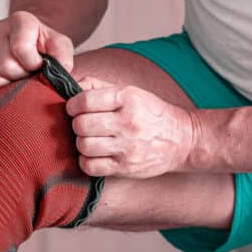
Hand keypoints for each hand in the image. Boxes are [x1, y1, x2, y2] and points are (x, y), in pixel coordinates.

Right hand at [0, 11, 73, 93]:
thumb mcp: (60, 47)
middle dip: (21, 77)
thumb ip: (63, 56)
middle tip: (29, 74)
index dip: (33, 64)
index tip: (39, 65)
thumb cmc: (45, 48)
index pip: (20, 48)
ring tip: (18, 78)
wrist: (29, 48)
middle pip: (6, 67)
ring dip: (10, 86)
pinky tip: (7, 83)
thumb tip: (60, 69)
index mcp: (21, 20)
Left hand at [66, 77, 194, 178]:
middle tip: (83, 125)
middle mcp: (127, 122)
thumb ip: (98, 87)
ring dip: (81, 143)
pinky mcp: (125, 167)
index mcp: (127, 98)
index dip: (72, 105)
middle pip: (81, 125)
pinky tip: (94, 155)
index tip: (74, 108)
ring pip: (83, 146)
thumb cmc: (151, 114)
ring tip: (90, 140)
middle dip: (77, 124)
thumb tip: (69, 84)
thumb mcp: (131, 92)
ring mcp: (127, 147)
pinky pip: (91, 166)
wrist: (182, 140)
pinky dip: (86, 161)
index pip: (84, 101)